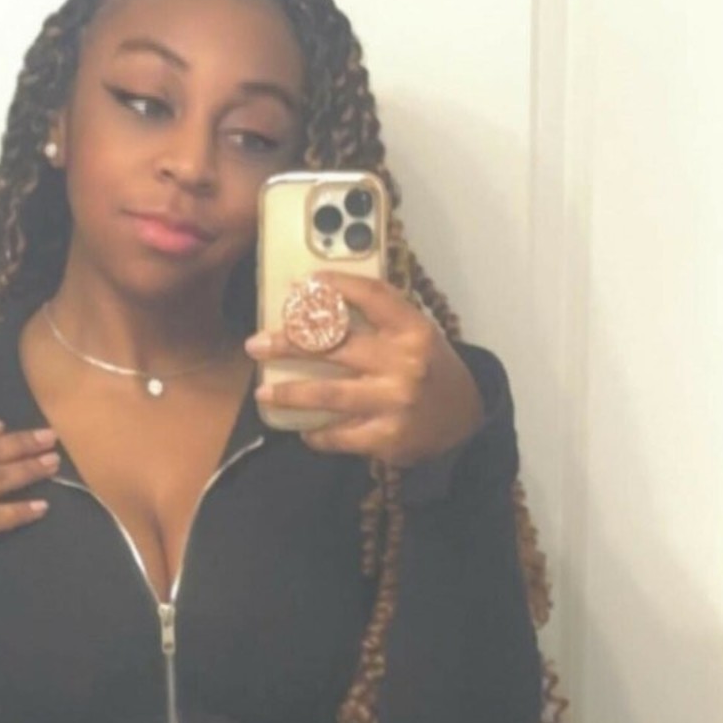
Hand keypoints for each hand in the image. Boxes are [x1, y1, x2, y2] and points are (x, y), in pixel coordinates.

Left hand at [244, 270, 483, 464]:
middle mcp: (404, 363)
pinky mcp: (386, 437)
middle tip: (256, 343)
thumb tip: (318, 303)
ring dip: (290, 393)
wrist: (466, 420)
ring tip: (263, 390)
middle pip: (335, 346)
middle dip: (289, 343)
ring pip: (328, 395)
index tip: (302, 284)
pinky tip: (303, 429)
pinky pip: (338, 435)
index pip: (371, 296)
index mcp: (413, 330)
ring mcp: (394, 402)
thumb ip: (380, 321)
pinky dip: (316, 433)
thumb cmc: (431, 370)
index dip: (335, 286)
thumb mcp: (417, 336)